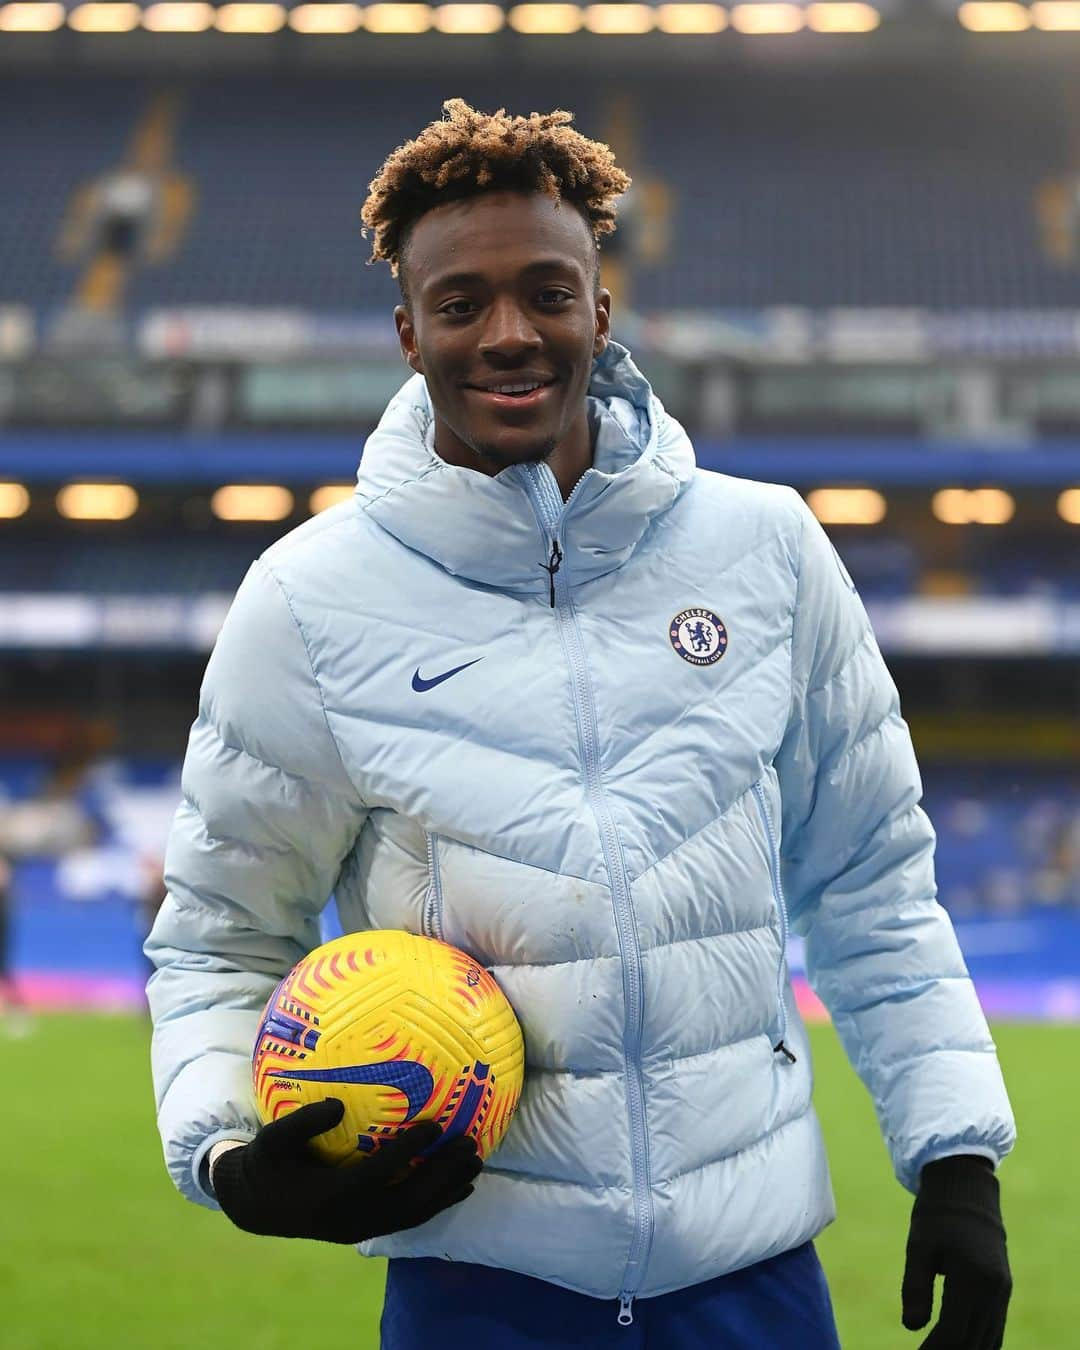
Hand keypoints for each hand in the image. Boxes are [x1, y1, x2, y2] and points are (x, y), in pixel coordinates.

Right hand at [211, 1098, 481, 1242]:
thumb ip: (301, 1124)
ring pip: (414, 1215)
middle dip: (442, 1175)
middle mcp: (350, 1219)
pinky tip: (460, 1187)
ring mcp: (360, 1228)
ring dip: (447, 1190)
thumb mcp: (271, 1141)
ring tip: (476, 1162)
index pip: (377, 1175)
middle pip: (407, 1202)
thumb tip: (337, 1105)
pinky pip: (409, 1220)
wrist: (256, 1208)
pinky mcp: (366, 1230)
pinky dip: (438, 1204)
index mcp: (329, 1197)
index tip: (434, 1124)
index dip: (407, 1152)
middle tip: (470, 1144)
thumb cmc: (266, 1165)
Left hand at [901, 1155, 1010, 1348]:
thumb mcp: (919, 1246)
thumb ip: (915, 1287)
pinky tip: (958, 1344)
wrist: (967, 1188)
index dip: (934, 1349)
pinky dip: (979, 1342)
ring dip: (964, 1349)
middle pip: (972, 1341)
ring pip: (987, 1339)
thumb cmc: (936, 1214)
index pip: (953, 1332)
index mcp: (972, 1277)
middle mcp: (994, 1289)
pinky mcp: (1003, 1288)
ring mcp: (1002, 1290)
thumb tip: (911, 1328)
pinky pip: (994, 1327)